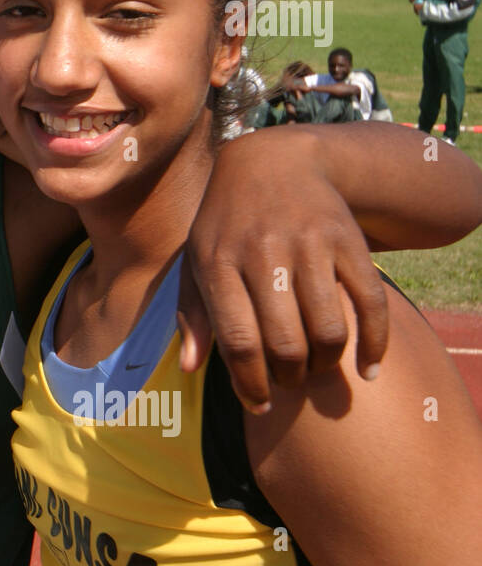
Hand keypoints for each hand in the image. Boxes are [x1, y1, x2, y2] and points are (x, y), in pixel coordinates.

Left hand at [179, 129, 388, 411]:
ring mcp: (309, 245)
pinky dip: (375, 344)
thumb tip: (189, 367)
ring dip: (326, 364)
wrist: (274, 161)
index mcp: (219, 262)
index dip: (251, 384)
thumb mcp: (195, 259)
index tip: (258, 404)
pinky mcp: (347, 240)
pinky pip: (370, 303)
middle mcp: (263, 252)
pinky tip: (368, 369)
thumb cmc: (225, 224)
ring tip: (315, 367)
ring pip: (330, 330)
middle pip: (286, 343)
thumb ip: (193, 313)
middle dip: (289, 377)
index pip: (239, 342)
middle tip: (288, 381)